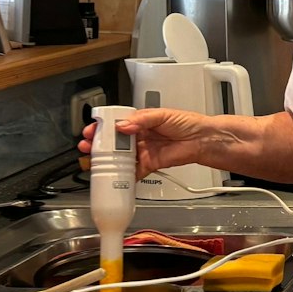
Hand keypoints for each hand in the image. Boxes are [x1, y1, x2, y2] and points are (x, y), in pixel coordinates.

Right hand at [79, 108, 222, 179]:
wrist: (203, 140)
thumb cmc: (187, 123)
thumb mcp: (162, 115)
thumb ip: (141, 120)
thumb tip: (123, 125)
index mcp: (140, 121)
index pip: (116, 124)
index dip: (102, 128)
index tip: (92, 130)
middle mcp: (140, 136)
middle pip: (114, 142)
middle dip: (99, 145)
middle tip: (89, 147)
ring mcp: (144, 151)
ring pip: (121, 157)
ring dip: (107, 160)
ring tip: (96, 161)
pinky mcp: (150, 164)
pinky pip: (134, 171)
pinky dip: (124, 175)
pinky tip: (114, 176)